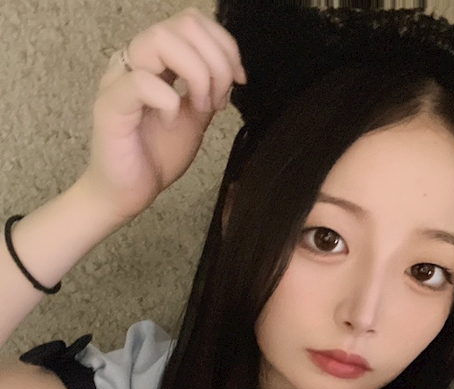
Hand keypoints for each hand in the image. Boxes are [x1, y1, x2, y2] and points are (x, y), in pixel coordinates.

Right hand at [80, 7, 245, 222]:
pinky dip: (169, 102)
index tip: (237, 81)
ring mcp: (120, 78)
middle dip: (215, 61)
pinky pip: (142, 82)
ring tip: (199, 108)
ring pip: (161, 39)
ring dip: (196, 74)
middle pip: (183, 24)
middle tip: (217, 101)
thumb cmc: (155, 156)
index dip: (224, 45)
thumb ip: (208, 91)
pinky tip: (171, 124)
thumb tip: (229, 73)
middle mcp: (136, 60)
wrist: (127, 194)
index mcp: (156, 59)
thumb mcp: (195, 120)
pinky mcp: (110, 104)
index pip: (192, 22)